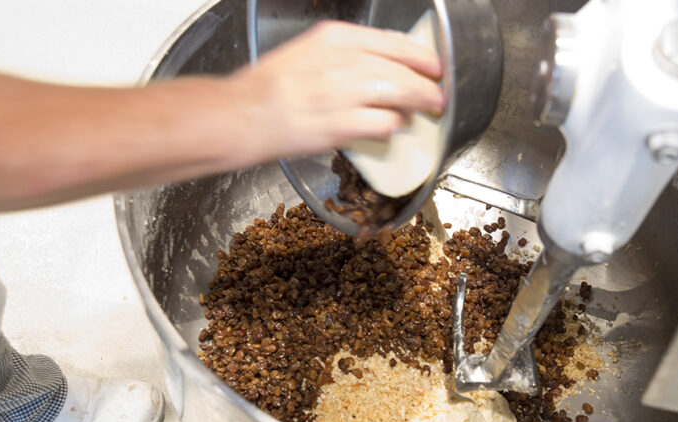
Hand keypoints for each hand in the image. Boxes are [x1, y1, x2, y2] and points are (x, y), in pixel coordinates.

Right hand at [227, 21, 443, 159]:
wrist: (239, 114)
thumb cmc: (268, 87)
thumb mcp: (307, 52)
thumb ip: (345, 55)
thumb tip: (381, 67)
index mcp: (334, 37)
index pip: (394, 42)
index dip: (422, 57)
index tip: (433, 66)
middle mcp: (341, 61)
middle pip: (404, 69)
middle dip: (428, 84)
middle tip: (437, 95)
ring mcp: (342, 94)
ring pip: (401, 94)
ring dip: (419, 104)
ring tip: (426, 111)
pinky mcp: (339, 125)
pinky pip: (384, 124)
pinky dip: (393, 126)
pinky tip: (393, 128)